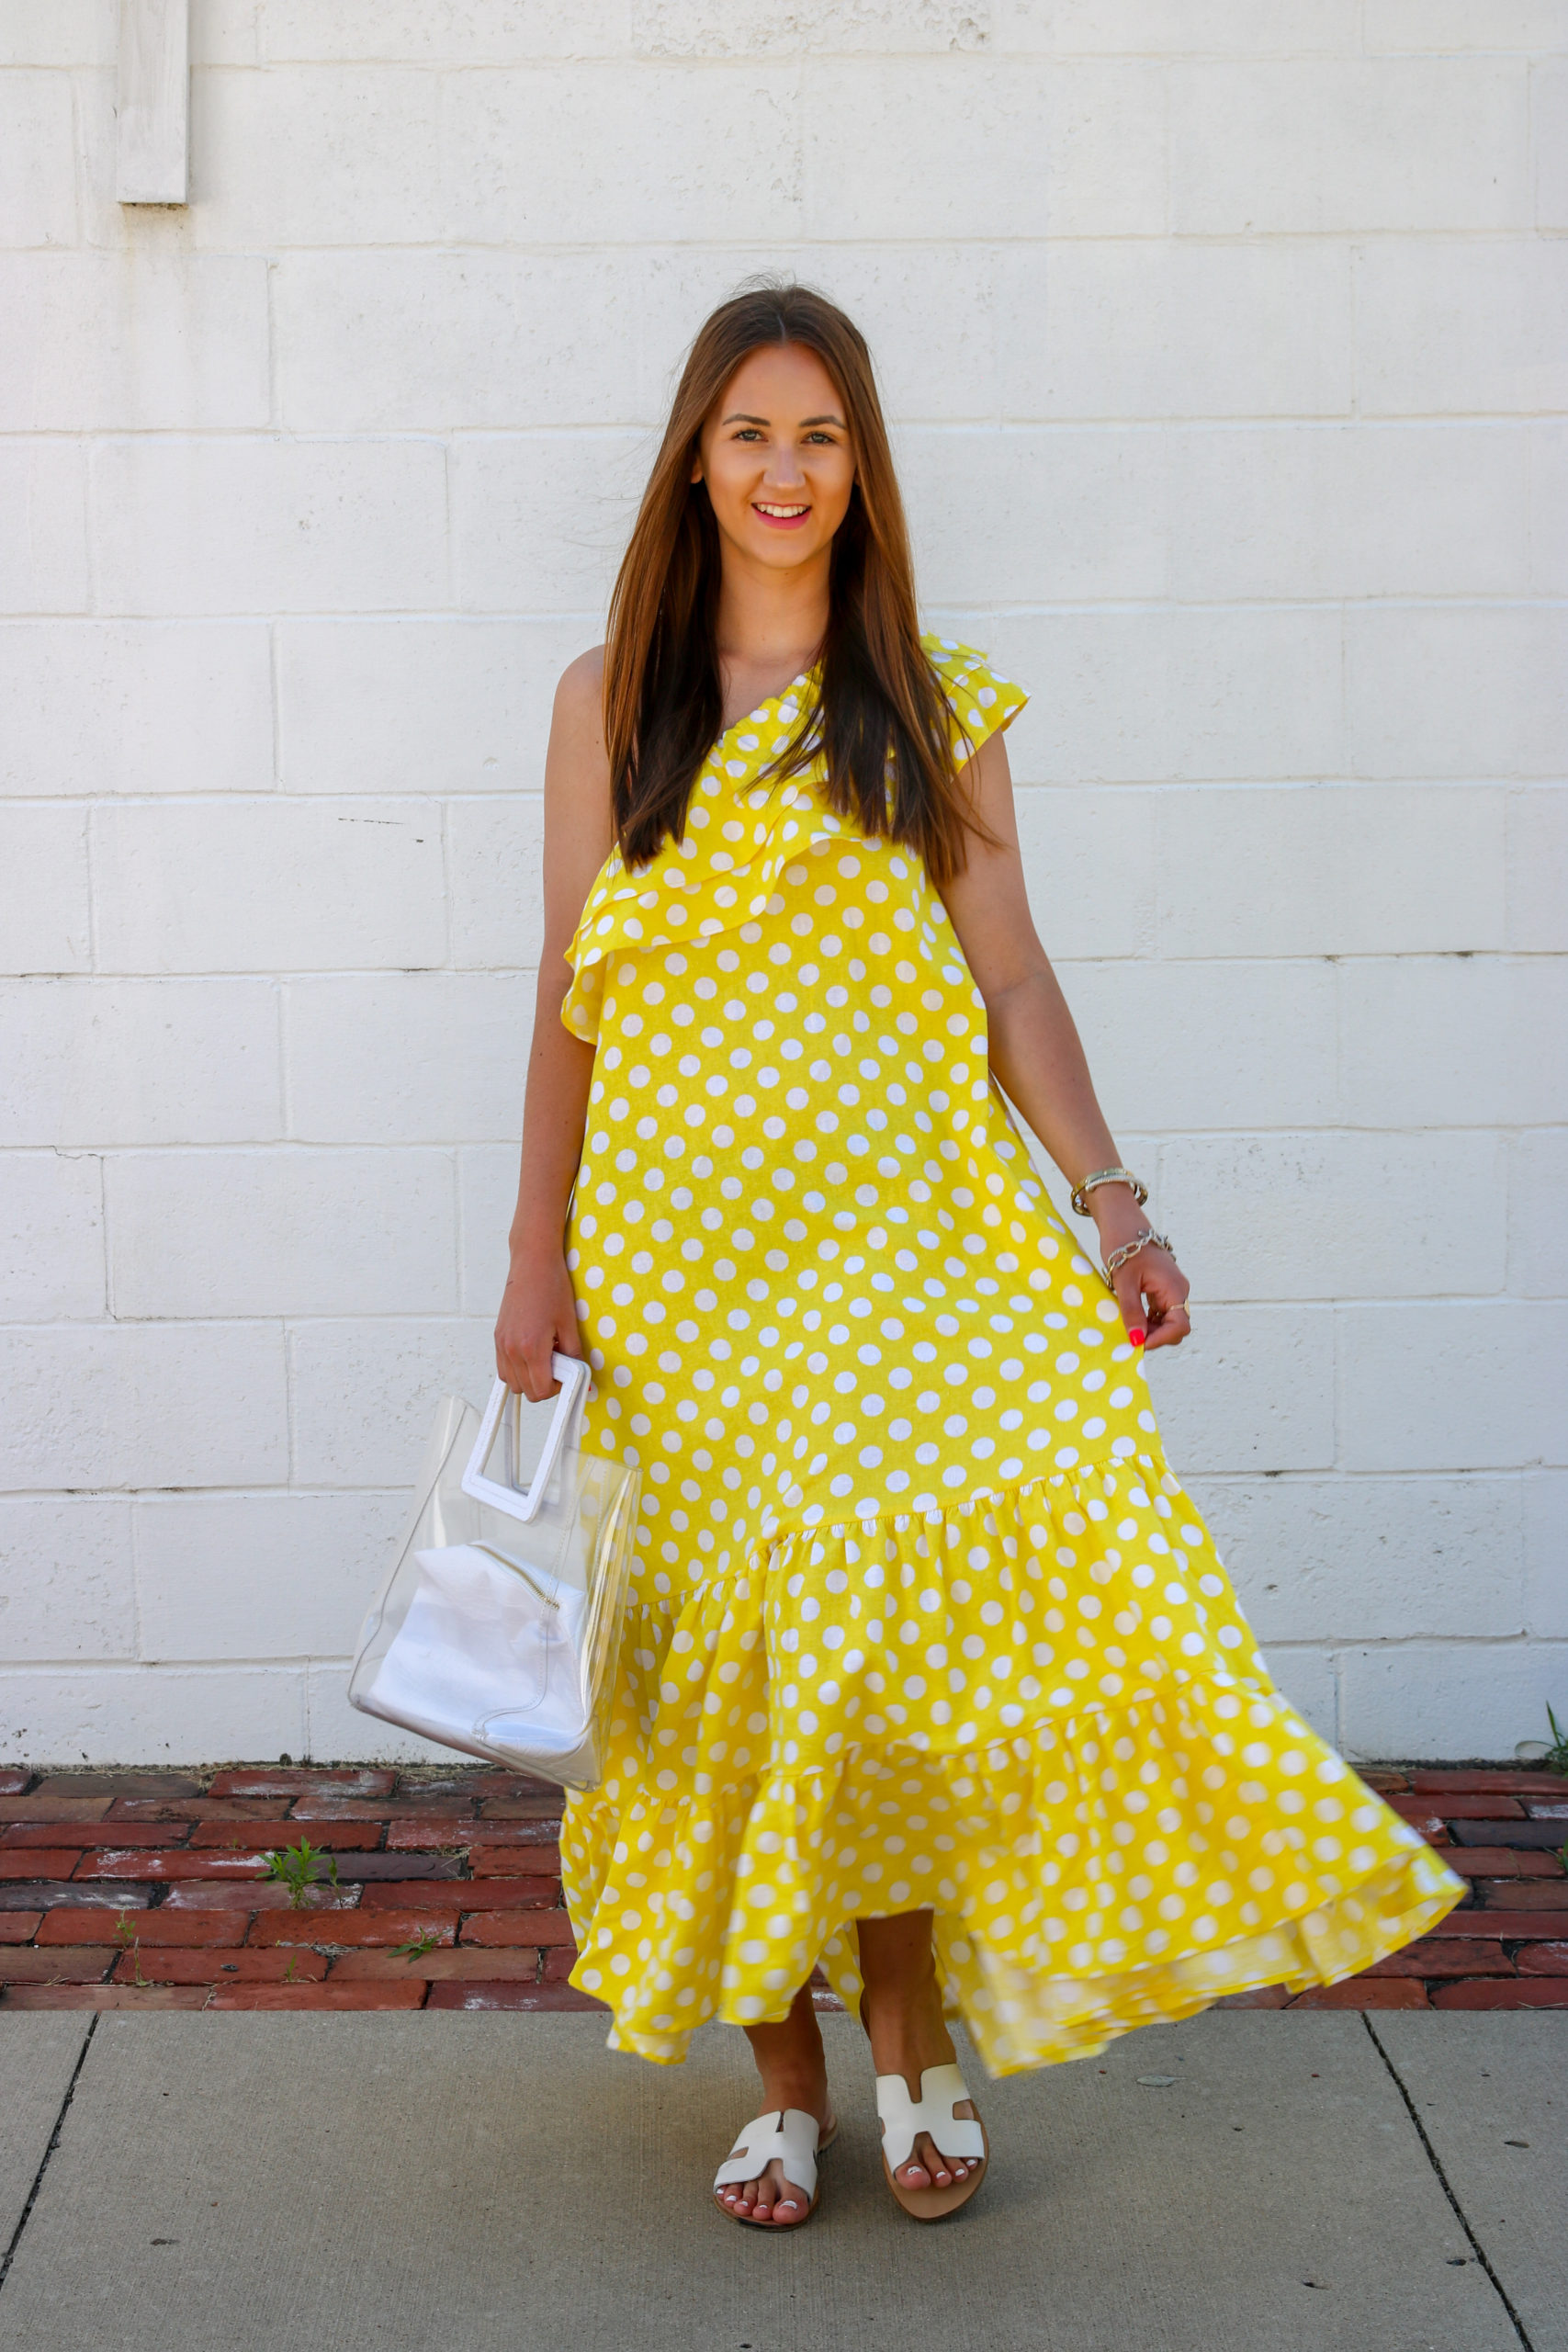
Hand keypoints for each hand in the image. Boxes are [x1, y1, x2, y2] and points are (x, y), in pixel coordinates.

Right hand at [494, 1247, 584, 1399]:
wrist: (532, 1263)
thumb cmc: (551, 1286)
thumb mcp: (569, 1323)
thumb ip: (574, 1355)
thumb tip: (581, 1377)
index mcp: (531, 1348)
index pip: (542, 1390)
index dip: (558, 1388)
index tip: (567, 1375)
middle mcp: (511, 1349)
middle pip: (526, 1391)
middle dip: (545, 1385)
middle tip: (559, 1366)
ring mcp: (502, 1343)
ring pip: (512, 1383)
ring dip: (529, 1379)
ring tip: (545, 1358)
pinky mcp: (498, 1337)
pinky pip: (503, 1368)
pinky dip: (517, 1369)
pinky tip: (532, 1353)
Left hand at [1090, 1189, 1190, 1354]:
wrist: (1122, 1221)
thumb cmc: (1123, 1246)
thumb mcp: (1124, 1282)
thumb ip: (1132, 1312)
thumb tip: (1137, 1340)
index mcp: (1175, 1288)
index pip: (1179, 1327)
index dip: (1160, 1339)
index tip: (1136, 1343)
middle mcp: (1179, 1290)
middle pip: (1176, 1327)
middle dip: (1155, 1336)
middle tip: (1129, 1337)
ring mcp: (1172, 1288)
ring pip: (1168, 1321)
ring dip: (1151, 1329)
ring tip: (1127, 1328)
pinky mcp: (1163, 1287)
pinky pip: (1161, 1311)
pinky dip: (1148, 1319)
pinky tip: (1131, 1319)